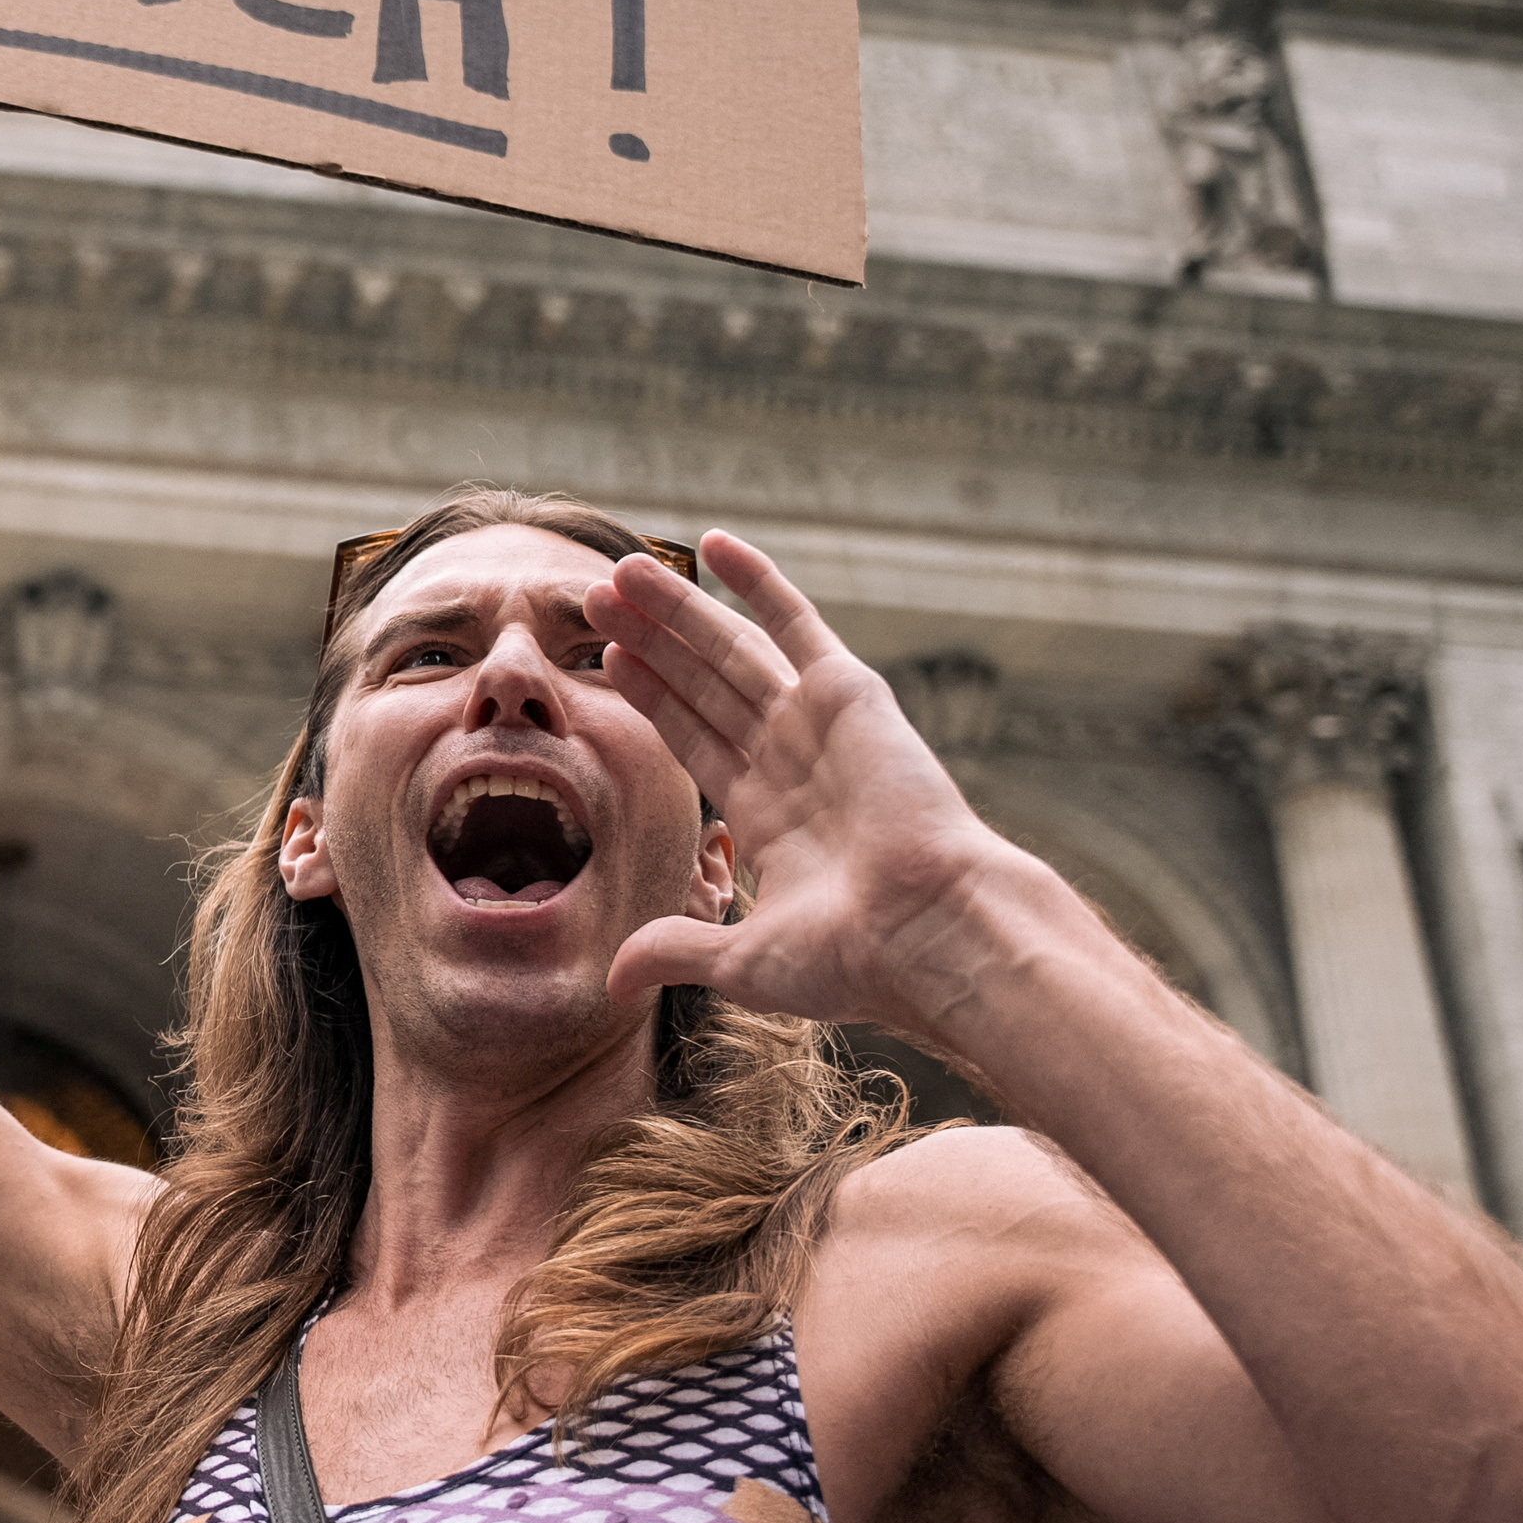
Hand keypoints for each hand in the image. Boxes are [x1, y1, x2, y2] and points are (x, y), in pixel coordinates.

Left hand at [587, 531, 1044, 1046]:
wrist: (930, 930)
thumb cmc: (854, 958)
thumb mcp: (743, 960)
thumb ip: (675, 950)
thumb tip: (612, 979)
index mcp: (769, 817)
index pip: (694, 738)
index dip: (652, 697)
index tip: (607, 658)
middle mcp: (791, 760)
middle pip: (702, 684)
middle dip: (650, 641)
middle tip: (592, 595)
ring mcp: (818, 722)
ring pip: (729, 648)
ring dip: (676, 608)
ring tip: (618, 570)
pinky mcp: (848, 692)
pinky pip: (794, 621)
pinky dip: (756, 580)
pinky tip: (712, 543)